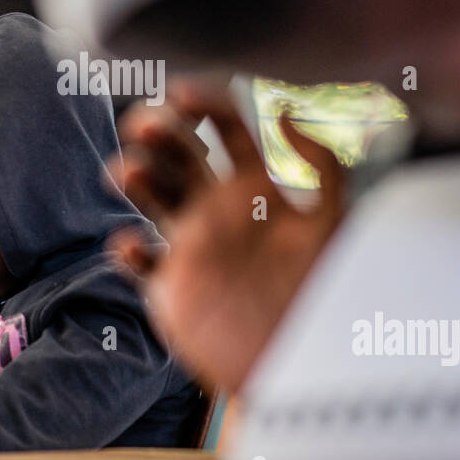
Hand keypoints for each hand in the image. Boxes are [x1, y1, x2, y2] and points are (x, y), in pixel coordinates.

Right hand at [108, 80, 344, 392]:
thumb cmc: (319, 297)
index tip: (181, 93)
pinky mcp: (170, 286)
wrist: (299, 366)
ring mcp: (190, 245)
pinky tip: (133, 245)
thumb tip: (284, 114)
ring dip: (135, 177)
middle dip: (158, 130)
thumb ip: (323, 168)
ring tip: (127, 173)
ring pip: (151, 195)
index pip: (225, 129)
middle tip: (144, 124)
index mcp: (256, 188)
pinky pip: (139, 260)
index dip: (203, 103)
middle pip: (180, 153)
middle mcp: (218, 209)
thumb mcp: (333, 226)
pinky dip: (128, 249)